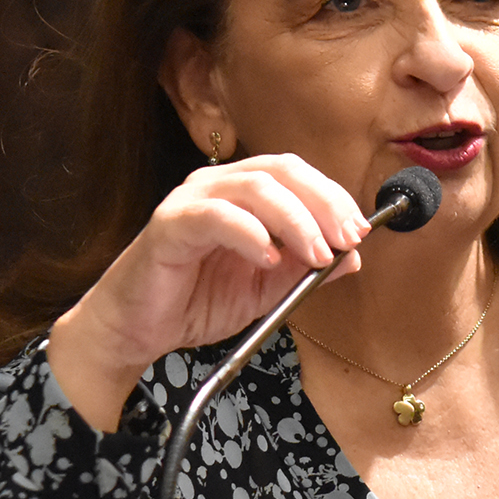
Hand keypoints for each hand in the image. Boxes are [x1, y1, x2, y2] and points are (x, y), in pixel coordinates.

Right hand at [48, 154, 368, 430]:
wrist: (138, 329)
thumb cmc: (196, 301)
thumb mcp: (266, 290)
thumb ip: (305, 271)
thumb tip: (353, 257)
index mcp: (243, 195)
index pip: (296, 175)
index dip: (333, 197)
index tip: (360, 231)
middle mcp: (218, 186)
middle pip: (281, 169)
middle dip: (323, 203)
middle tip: (346, 239)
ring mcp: (191, 200)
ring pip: (254, 187)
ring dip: (296, 219)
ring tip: (317, 254)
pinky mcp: (169, 224)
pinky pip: (216, 216)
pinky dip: (250, 233)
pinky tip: (268, 257)